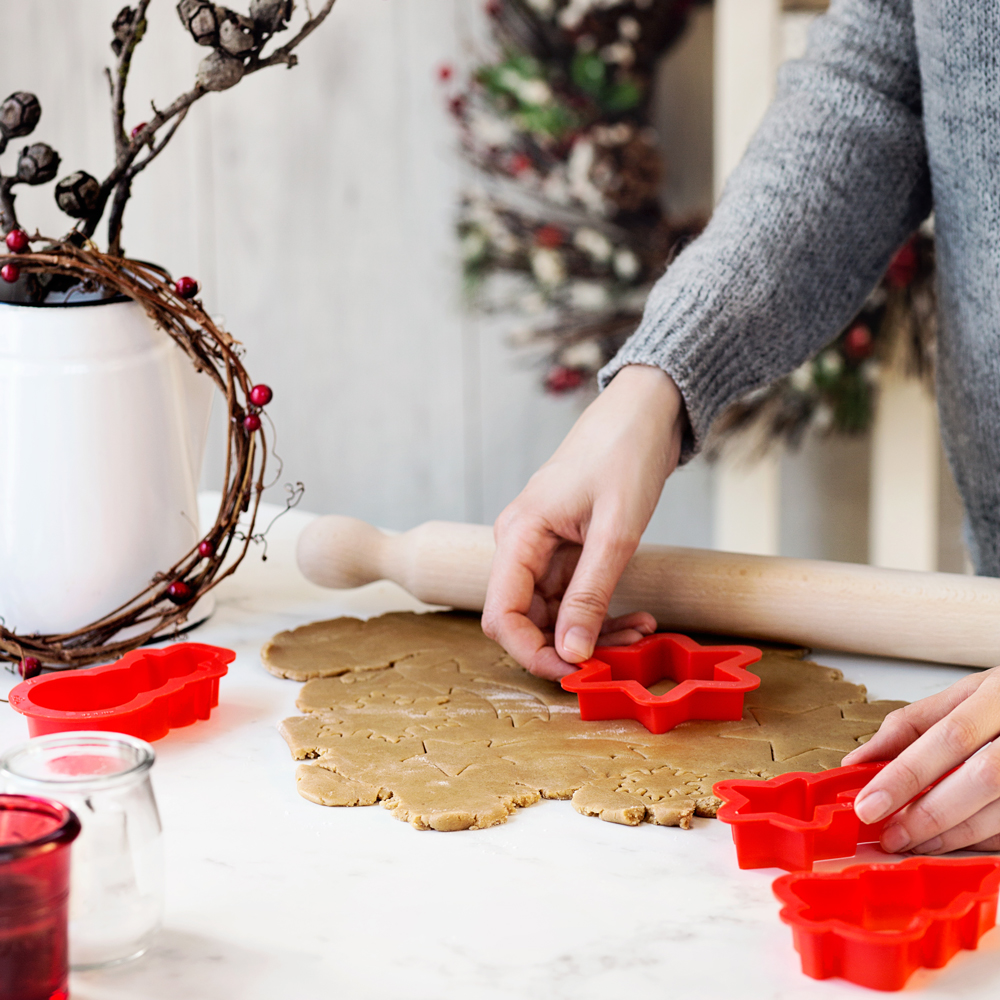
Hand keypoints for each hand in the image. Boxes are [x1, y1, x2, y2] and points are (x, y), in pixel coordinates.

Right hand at [482, 364, 685, 680]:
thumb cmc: (625, 455)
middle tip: (621, 654)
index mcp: (519, 536)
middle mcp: (520, 546)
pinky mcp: (563, 550)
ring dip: (595, 631)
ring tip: (643, 630)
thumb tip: (571, 653)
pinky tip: (637, 617)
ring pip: (555, 613)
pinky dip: (602, 612)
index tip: (575, 673)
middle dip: (572, 645)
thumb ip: (590, 595)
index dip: (532, 653)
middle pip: (528, 619)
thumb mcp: (616, 533)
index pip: (502, 615)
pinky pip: (573, 596)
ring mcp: (541, 549)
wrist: (642, 412)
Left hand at [844, 666, 999, 852]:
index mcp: (999, 695)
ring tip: (914, 841)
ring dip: (954, 834)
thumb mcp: (962, 695)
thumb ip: (910, 725)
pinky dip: (981, 838)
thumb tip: (858, 761)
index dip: (906, 774)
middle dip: (928, 813)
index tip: (868, 803)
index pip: (948, 738)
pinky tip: (953, 841)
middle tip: (890, 835)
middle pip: (981, 778)